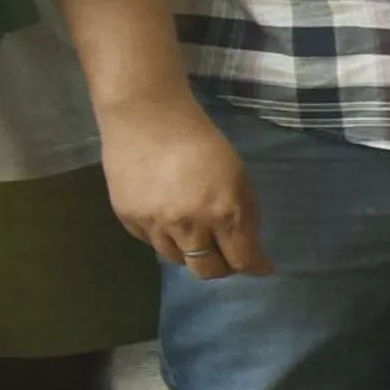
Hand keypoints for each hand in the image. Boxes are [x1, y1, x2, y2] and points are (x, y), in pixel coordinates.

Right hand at [101, 102, 269, 279]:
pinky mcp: (129, 220)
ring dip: (190, 252)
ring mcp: (155, 226)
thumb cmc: (201, 142)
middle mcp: (189, 226)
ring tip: (193, 230)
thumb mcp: (238, 176)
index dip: (253, 267)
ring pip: (177, 260)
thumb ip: (245, 216)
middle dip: (221, 267)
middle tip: (226, 254)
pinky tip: (167, 215)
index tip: (260, 266)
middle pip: (207, 271)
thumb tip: (253, 255)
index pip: (241, 260)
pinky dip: (164, 237)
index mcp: (223, 212)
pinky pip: (152, 243)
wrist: (147, 118)